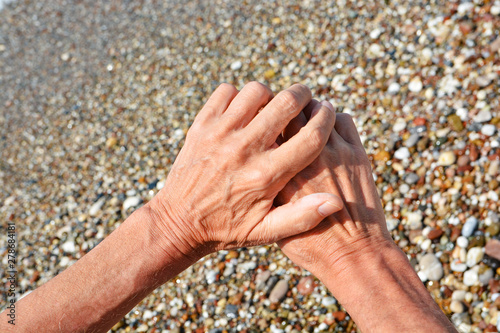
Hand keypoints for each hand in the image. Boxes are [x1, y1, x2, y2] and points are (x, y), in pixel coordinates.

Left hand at [148, 82, 342, 257]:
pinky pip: (225, 92)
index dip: (325, 119)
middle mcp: (244, 149)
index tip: (329, 112)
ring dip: (269, 95)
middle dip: (303, 95)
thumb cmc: (226, 228)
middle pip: (286, 103)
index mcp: (266, 175)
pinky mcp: (201, 125)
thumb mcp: (265, 231)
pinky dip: (237, 96)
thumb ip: (302, 217)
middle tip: (305, 99)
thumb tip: (336, 202)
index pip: (310, 137)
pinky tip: (242, 112)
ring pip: (256, 91)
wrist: (178, 221)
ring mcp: (220, 134)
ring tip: (271, 107)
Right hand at [275, 99, 391, 278]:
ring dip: (312, 109)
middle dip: (288, 105)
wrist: (353, 254)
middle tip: (285, 107)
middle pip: (294, 112)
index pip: (270, 128)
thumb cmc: (312, 245)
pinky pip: (345, 121)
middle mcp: (307, 158)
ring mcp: (336, 154)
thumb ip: (267, 192)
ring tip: (306, 114)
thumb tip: (260, 168)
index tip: (264, 115)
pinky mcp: (358, 155)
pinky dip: (335, 118)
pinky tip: (329, 126)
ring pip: (320, 111)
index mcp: (282, 174)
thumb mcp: (275, 225)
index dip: (266, 116)